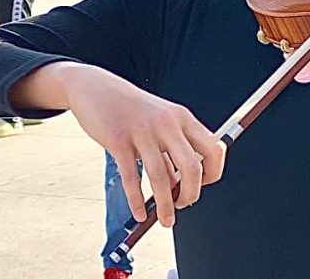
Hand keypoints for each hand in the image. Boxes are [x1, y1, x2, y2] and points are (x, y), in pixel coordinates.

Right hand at [58, 64, 225, 227]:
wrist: (95, 88)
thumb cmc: (131, 109)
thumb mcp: (160, 121)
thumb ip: (171, 149)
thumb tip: (181, 186)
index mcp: (182, 117)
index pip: (214, 148)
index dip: (213, 172)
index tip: (203, 186)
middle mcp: (167, 123)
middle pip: (192, 166)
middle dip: (192, 193)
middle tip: (184, 205)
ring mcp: (142, 132)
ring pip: (162, 177)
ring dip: (166, 205)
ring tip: (166, 220)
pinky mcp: (118, 141)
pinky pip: (131, 178)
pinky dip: (137, 200)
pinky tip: (139, 213)